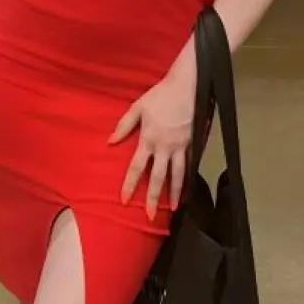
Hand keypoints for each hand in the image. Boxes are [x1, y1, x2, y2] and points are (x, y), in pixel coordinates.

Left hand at [109, 59, 198, 220]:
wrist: (187, 87)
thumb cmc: (160, 95)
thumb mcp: (138, 107)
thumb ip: (124, 126)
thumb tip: (110, 141)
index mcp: (148, 139)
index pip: (136, 168)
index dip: (130, 185)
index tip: (125, 200)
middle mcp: (164, 147)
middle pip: (158, 178)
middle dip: (154, 198)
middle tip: (151, 216)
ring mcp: (181, 147)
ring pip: (178, 175)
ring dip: (175, 194)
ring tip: (174, 209)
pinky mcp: (194, 144)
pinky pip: (191, 165)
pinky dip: (189, 178)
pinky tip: (188, 188)